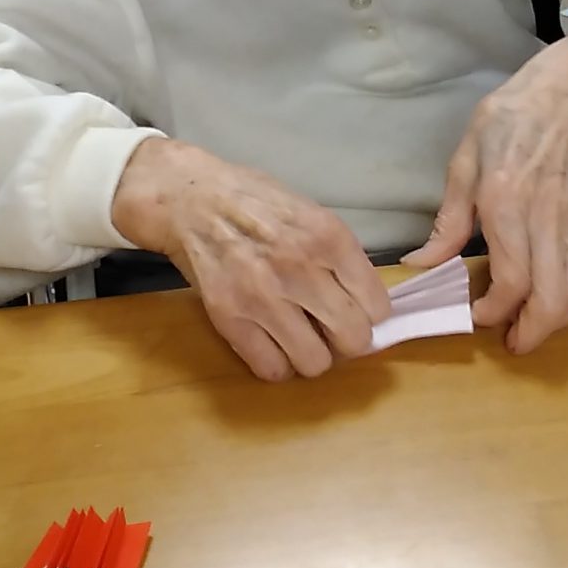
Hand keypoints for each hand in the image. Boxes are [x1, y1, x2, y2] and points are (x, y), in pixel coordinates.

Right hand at [111, 138, 389, 381]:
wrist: (190, 199)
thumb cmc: (254, 201)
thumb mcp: (312, 213)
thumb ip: (340, 256)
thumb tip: (365, 302)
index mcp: (329, 238)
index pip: (377, 306)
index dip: (369, 314)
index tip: (357, 312)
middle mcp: (301, 269)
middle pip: (353, 339)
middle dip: (346, 339)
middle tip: (330, 329)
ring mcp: (264, 297)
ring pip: (315, 363)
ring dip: (311, 355)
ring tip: (300, 338)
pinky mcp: (230, 318)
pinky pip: (271, 368)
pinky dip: (276, 363)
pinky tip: (272, 343)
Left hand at [403, 30, 567, 354]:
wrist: (566, 96)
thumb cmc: (508, 123)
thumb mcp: (463, 162)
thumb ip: (448, 221)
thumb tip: (422, 264)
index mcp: (508, 202)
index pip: (512, 279)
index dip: (496, 310)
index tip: (478, 315)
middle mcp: (548, 218)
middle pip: (554, 301)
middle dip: (531, 333)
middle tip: (510, 340)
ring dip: (554, 323)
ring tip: (528, 324)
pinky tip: (545, 292)